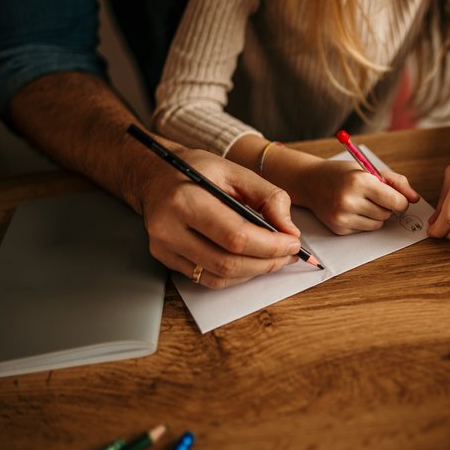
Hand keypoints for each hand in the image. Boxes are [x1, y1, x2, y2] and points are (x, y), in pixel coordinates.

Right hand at [140, 148, 301, 288]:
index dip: (270, 246)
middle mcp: (168, 227)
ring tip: (274, 258)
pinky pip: (206, 279)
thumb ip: (268, 197)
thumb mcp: (235, 171)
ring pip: (218, 277)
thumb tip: (290, 231)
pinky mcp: (165, 258)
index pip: (235, 236)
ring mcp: (163, 247)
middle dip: (267, 262)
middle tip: (289, 254)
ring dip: (254, 272)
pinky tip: (250, 262)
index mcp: (186, 199)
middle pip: (227, 262)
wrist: (155, 175)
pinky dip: (236, 275)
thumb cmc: (197, 170)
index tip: (294, 243)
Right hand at [296, 160, 419, 234]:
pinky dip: (364, 221)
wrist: (311, 182)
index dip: (401, 201)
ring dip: (376, 215)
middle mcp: (349, 200)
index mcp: (360, 181)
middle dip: (386, 206)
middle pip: (387, 214)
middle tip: (372, 196)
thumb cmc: (343, 174)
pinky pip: (365, 230)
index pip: (395, 202)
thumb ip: (395, 182)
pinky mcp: (339, 228)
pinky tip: (352, 210)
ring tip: (362, 202)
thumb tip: (414, 199)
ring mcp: (342, 216)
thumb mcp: (369, 169)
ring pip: (378, 224)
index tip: (397, 198)